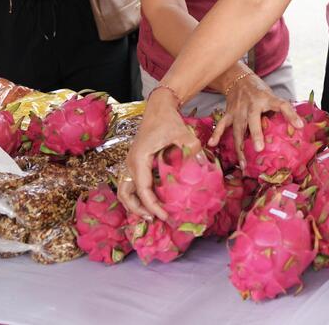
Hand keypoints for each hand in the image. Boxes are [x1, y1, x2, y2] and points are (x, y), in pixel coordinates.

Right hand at [118, 90, 200, 219]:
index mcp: (139, 159)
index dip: (152, 205)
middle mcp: (130, 163)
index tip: (164, 216)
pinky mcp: (135, 163)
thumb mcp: (182, 133)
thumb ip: (192, 147)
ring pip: (125, 191)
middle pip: (127, 194)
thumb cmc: (168, 120)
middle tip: (155, 219)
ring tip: (151, 214)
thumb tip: (203, 164)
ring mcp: (131, 163)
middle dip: (138, 209)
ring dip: (135, 205)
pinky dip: (137, 196)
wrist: (158, 108)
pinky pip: (131, 185)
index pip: (142, 189)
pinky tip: (152, 202)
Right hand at [209, 71, 301, 168]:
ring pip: (238, 128)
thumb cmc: (260, 92)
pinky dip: (216, 134)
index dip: (291, 115)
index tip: (300, 125)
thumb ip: (279, 110)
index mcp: (267, 98)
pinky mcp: (229, 113)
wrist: (239, 79)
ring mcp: (238, 109)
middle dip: (256, 134)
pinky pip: (222, 124)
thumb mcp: (271, 96)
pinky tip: (212, 144)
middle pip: (254, 119)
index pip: (282, 105)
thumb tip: (296, 128)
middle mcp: (252, 104)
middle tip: (260, 148)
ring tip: (243, 163)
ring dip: (239, 146)